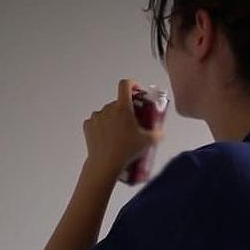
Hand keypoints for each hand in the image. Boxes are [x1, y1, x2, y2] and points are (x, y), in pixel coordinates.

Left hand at [84, 68, 157, 184]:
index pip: (125, 84)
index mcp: (123, 107)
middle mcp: (108, 108)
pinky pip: (96, 122)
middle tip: (130, 124)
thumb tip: (161, 133)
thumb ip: (157, 134)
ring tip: (118, 134)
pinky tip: (106, 137)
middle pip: (118, 103)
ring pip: (106, 113)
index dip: (132, 84)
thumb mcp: (146, 142)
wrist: (105, 165)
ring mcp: (96, 116)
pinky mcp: (88, 126)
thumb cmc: (126, 151)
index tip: (136, 91)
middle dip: (124, 110)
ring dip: (112, 119)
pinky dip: (101, 127)